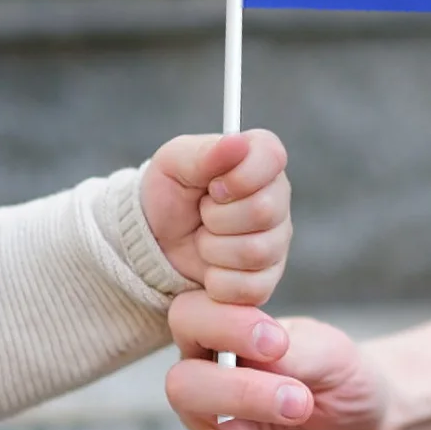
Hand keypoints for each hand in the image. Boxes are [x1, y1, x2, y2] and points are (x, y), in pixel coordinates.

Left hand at [141, 131, 290, 302]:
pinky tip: (208, 268)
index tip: (213, 187)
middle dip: (217, 218)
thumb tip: (237, 141)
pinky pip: (251, 288)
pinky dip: (217, 282)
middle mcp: (278, 197)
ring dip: (214, 250)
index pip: (273, 157)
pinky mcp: (267, 278)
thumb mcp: (174, 163)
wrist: (153, 241)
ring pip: (256, 251)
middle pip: (264, 211)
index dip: (240, 176)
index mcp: (260, 159)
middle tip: (201, 214)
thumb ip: (206, 153)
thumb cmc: (167, 193)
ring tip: (203, 239)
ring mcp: (277, 240)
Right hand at [165, 291, 391, 429]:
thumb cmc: (341, 376)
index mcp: (221, 345)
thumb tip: (266, 356)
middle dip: (241, 394)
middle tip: (303, 401)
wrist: (377, 426)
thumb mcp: (329, 351)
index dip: (221, 325)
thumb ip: (295, 349)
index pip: (189, 318)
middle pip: (183, 389)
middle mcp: (208, 400)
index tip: (277, 340)